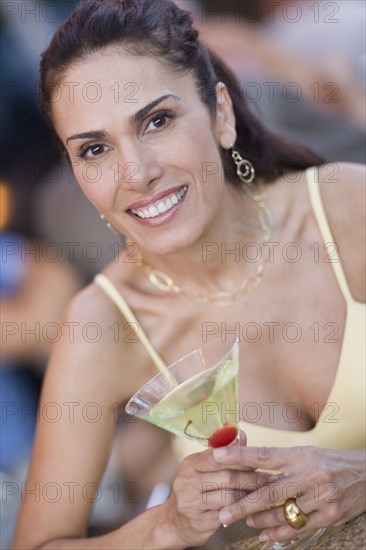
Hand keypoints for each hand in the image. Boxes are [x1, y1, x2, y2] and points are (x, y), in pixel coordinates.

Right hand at [164, 431, 270, 546]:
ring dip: (250, 494)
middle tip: (270, 478)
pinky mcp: (199, 523)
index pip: (219, 457)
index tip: (261, 458)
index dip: (242, 457)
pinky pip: (227, 515)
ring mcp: (191, 504)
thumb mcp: (203, 470)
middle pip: (228, 477)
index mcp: (190, 464)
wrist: (173, 522)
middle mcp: (187, 482)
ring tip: (266, 492)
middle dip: (252, 477)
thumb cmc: (194, 490)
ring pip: (230, 497)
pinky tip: (253, 507)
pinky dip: (242, 510)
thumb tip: (242, 434)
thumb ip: (224, 454)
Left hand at [212, 445, 365, 542]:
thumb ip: (279, 461)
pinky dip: (280, 532)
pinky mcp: (331, 514)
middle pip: (269, 491)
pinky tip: (266, 534)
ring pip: (283, 513)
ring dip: (261, 520)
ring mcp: (321, 496)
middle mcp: (310, 474)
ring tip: (246, 520)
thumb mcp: (305, 454)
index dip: (240, 456)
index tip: (217, 456)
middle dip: (243, 504)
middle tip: (224, 513)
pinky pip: (300, 527)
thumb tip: (246, 463)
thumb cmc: (328, 462)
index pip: (264, 455)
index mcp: (300, 455)